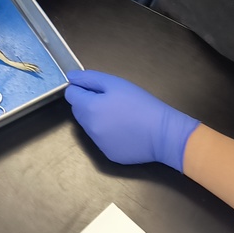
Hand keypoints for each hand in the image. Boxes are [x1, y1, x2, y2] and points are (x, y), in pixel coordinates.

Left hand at [64, 70, 199, 171]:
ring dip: (97, 118)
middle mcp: (88, 128)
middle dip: (88, 103)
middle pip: (78, 111)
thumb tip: (70, 77)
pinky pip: (102, 140)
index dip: (82, 88)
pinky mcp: (109, 155)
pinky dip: (108, 134)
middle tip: (112, 100)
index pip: (71, 95)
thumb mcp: (115, 83)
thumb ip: (89, 78)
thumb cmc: (140, 104)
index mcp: (88, 108)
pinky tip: (125, 130)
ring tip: (120, 115)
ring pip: (89, 126)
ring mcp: (98, 144)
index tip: (98, 88)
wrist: (164, 134)